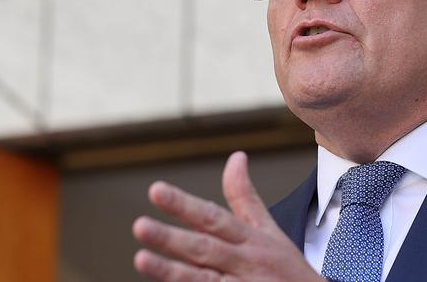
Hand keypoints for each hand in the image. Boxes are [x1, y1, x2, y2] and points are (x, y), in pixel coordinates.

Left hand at [132, 151, 323, 281]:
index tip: (156, 191)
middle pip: (205, 248)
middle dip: (172, 238)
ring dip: (171, 272)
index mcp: (249, 239)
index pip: (214, 217)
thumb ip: (245, 196)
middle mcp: (243, 263)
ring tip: (141, 258)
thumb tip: (235, 157)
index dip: (185, 205)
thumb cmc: (286, 267)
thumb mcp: (269, 229)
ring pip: (201, 280)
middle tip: (140, 226)